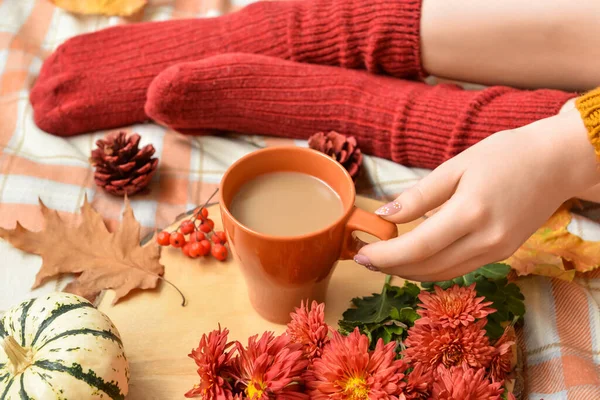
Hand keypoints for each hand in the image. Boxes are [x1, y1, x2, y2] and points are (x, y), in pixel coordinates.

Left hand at [355, 109, 599, 280]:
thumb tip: (385, 214)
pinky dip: (432, 266)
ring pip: (442, 274)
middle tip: (365, 259)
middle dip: (391, 267)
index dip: (385, 256)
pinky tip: (415, 256)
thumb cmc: (506, 155)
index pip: (417, 247)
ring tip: (384, 260)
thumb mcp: (456, 166)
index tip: (360, 254)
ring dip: (410, 271)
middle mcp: (486, 240)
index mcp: (471, 213)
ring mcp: (497, 251)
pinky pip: (459, 268)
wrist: (557, 162)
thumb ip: (419, 195)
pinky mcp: (502, 253)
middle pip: (427, 267)